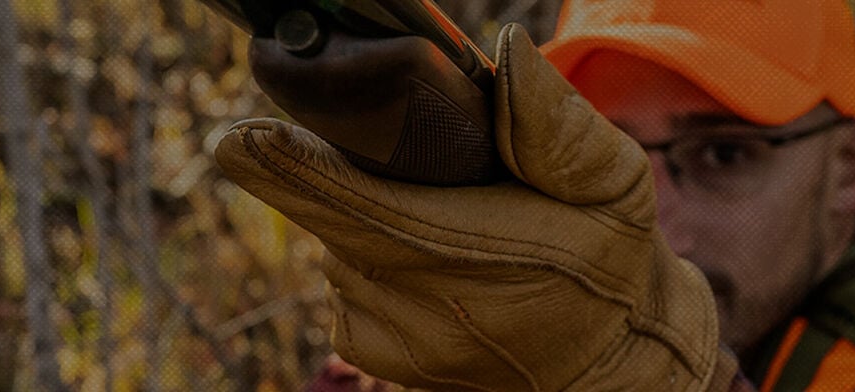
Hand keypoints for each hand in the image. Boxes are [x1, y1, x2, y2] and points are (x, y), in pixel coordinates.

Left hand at [215, 25, 736, 390]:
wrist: (606, 361)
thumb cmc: (605, 257)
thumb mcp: (611, 183)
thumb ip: (556, 124)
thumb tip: (507, 52)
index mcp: (485, 255)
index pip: (369, 208)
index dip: (298, 172)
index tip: (242, 139)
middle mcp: (429, 309)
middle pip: (333, 220)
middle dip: (308, 172)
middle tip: (275, 138)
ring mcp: (396, 341)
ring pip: (336, 244)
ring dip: (355, 213)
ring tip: (429, 211)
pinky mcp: (375, 355)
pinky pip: (342, 278)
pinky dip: (364, 253)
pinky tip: (418, 255)